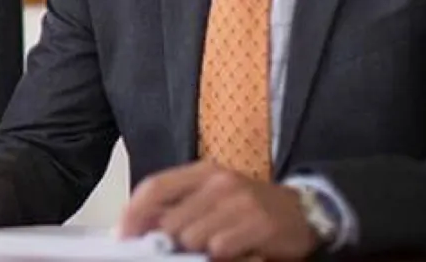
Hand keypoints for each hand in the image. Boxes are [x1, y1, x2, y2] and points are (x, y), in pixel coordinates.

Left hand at [117, 161, 319, 259]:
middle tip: (175, 252)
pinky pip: (219, 248)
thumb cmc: (248, 207)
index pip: (155, 186)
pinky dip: (220, 256)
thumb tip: (138, 228)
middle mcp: (220, 182)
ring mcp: (240, 202)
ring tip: (212, 249)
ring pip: (192, 238)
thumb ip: (177, 207)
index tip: (122, 237)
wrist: (303, 212)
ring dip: (196, 252)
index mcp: (202, 172)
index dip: (133, 213)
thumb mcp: (212, 197)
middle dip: (167, 243)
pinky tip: (232, 252)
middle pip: (170, 220)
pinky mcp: (258, 224)